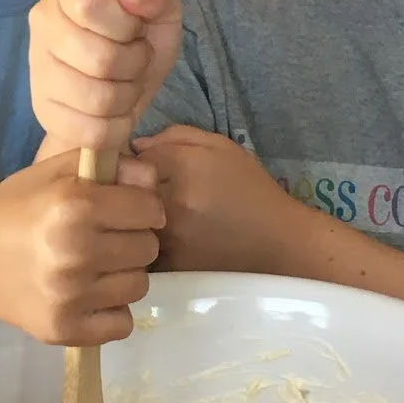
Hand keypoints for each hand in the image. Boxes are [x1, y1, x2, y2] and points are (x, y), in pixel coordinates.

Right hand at [0, 151, 163, 346]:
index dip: (143, 207)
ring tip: (96, 266)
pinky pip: (121, 324)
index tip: (125, 210)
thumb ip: (111, 166)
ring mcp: (70, 295)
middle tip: (107, 239)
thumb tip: (153, 180)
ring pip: (139, 286)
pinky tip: (90, 295)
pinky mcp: (63, 329)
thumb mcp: (56, 171)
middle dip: (134, 240)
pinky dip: (111, 311)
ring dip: (124, 275)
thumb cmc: (15, 208)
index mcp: (76, 205)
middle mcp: (76, 250)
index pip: (151, 210)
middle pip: (149, 249)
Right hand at [29, 0, 181, 153]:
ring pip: (98, 99)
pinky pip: (91, 131)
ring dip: (128, 95)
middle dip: (134, 63)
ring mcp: (38, 70)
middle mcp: (43, 24)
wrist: (125, 82)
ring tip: (126, 81)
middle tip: (136, 58)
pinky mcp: (44, 112)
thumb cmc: (140, 37)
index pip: (89, 3)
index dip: (124, 23)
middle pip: (99, 58)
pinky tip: (116, 110)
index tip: (133, 25)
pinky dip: (117, 126)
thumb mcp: (161, 9)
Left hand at [134, 126, 287, 274]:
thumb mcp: (221, 147)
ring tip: (145, 213)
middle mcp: (172, 203)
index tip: (141, 165)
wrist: (278, 243)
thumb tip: (136, 145)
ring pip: (130, 220)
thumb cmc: (251, 188)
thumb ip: (176, 137)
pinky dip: (143, 240)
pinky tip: (159, 236)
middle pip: (125, 190)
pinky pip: (141, 247)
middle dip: (127, 187)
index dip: (134, 160)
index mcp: (184, 168)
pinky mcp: (171, 265)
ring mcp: (169, 238)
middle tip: (138, 189)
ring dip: (131, 215)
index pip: (134, 158)